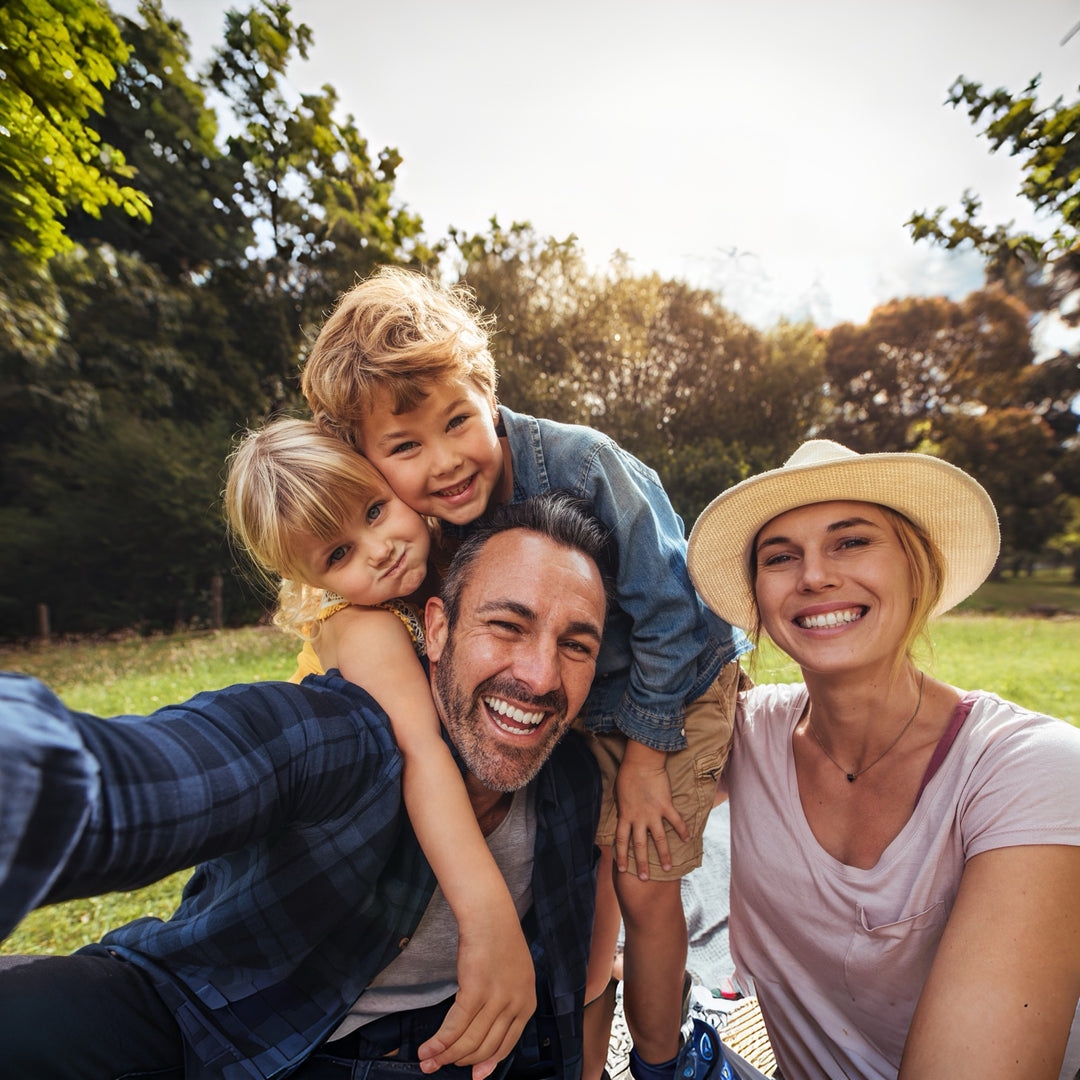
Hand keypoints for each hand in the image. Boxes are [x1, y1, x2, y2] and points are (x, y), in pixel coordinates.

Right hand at [418, 906, 535, 1078]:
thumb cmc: (498, 940)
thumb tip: (484, 1036)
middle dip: (460, 1062)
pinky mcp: (477, 990)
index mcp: (527, 1003)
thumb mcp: (513, 976)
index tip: (473, 1076)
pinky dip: (439, 1042)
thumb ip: (505, 1004)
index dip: (487, 1064)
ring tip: (426, 1061)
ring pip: (469, 1041)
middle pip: (485, 1047)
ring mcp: (497, 998)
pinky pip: (456, 1026)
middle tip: (438, 1066)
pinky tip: (427, 1049)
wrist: (490, 912)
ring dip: (445, 1055)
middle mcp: (516, 1004)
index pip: (506, 1046)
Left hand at [613, 740, 687, 878]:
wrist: (641, 762)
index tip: (624, 869)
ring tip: (668, 869)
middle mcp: (639, 818)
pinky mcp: (666, 806)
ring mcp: (653, 813)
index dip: (622, 855)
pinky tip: (688, 839)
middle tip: (645, 879)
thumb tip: (623, 818)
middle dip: (642, 864)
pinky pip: (675, 821)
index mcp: (625, 815)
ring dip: (664, 855)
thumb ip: (624, 810)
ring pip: (659, 839)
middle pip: (640, 846)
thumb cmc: (627, 776)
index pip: (621, 841)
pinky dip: (682, 830)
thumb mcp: (619, 795)